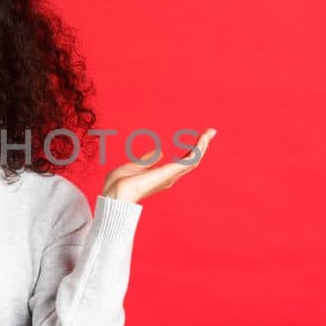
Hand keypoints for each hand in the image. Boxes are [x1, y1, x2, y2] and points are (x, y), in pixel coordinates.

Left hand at [101, 128, 216, 203]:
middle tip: (210, 132)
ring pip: (194, 159)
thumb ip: (147, 161)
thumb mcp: (134, 167)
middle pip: (192, 161)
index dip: (191, 150)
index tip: (198, 138)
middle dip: (202, 146)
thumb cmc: (119, 185)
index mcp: (161, 176)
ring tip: (209, 132)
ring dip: (203, 145)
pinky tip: (203, 138)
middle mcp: (169, 177)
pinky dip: (198, 148)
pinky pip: (190, 159)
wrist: (115, 194)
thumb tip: (159, 152)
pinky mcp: (171, 172)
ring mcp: (171, 175)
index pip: (182, 162)